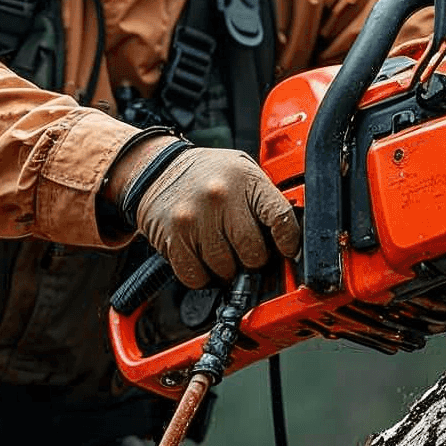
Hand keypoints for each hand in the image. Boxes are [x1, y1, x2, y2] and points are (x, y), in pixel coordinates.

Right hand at [121, 145, 300, 289]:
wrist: (157, 168)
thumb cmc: (206, 174)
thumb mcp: (242, 172)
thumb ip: (264, 200)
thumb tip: (288, 238)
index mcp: (246, 179)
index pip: (281, 218)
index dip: (288, 242)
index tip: (286, 250)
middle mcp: (220, 197)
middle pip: (253, 252)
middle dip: (252, 258)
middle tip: (244, 249)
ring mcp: (195, 218)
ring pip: (225, 269)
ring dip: (226, 268)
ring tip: (220, 249)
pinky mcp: (174, 238)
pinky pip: (197, 276)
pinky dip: (202, 276)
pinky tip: (201, 257)